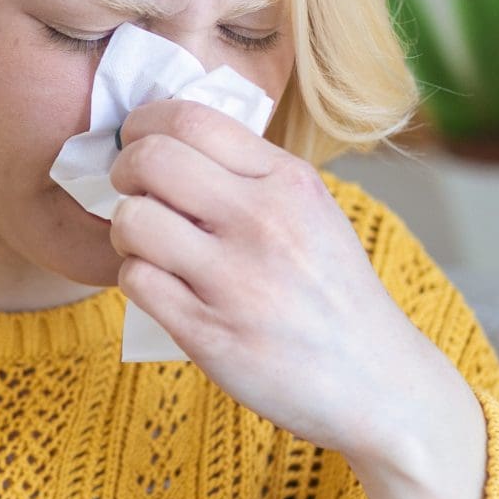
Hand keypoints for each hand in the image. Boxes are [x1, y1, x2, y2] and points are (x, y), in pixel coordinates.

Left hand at [102, 97, 464, 468]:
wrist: (375, 378)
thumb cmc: (333, 293)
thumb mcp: (313, 211)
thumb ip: (253, 175)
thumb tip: (172, 141)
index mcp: (288, 182)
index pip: (192, 119)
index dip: (145, 124)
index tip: (139, 140)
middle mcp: (262, 222)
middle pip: (151, 160)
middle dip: (123, 170)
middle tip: (130, 189)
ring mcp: (234, 280)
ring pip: (132, 221)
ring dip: (125, 230)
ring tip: (147, 245)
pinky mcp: (209, 333)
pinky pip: (136, 281)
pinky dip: (137, 279)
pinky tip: (162, 285)